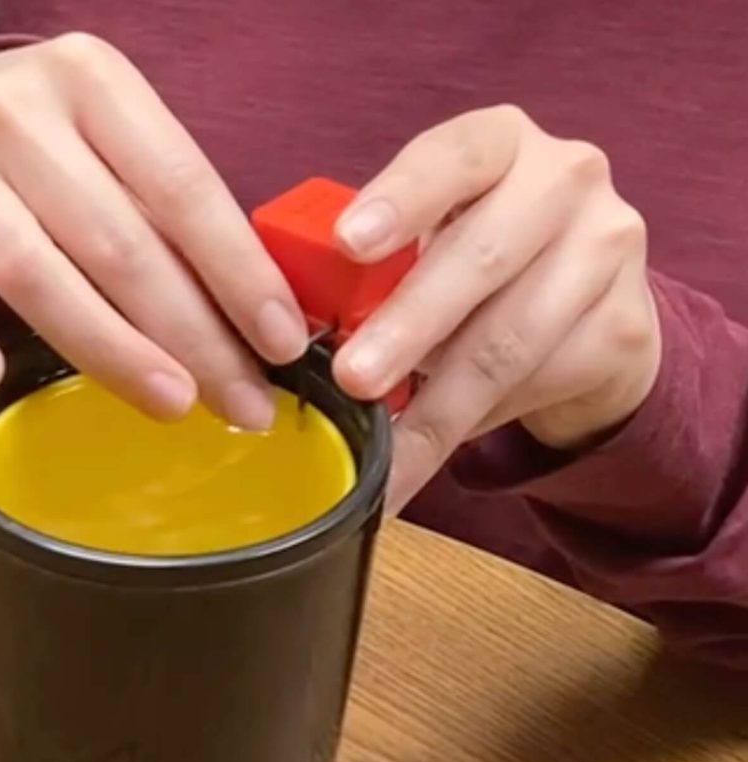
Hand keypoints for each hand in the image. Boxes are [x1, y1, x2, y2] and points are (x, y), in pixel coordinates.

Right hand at [0, 35, 306, 428]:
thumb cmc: (55, 147)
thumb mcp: (120, 146)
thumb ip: (174, 213)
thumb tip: (259, 319)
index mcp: (94, 81)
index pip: (183, 189)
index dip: (239, 273)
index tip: (283, 345)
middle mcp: (16, 113)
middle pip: (119, 244)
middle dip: (195, 336)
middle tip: (246, 404)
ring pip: (36, 274)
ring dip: (112, 351)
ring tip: (175, 405)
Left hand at [331, 105, 661, 511]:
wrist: (590, 308)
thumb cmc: (480, 264)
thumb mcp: (434, 237)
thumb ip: (382, 264)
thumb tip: (302, 332)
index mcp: (501, 143)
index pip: (453, 154)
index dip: (400, 198)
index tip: (347, 244)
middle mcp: (566, 180)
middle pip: (481, 257)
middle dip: (408, 326)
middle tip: (352, 378)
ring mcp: (607, 250)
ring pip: (508, 340)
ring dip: (437, 403)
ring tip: (386, 450)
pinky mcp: (625, 325)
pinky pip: (536, 385)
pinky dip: (471, 425)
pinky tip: (429, 451)